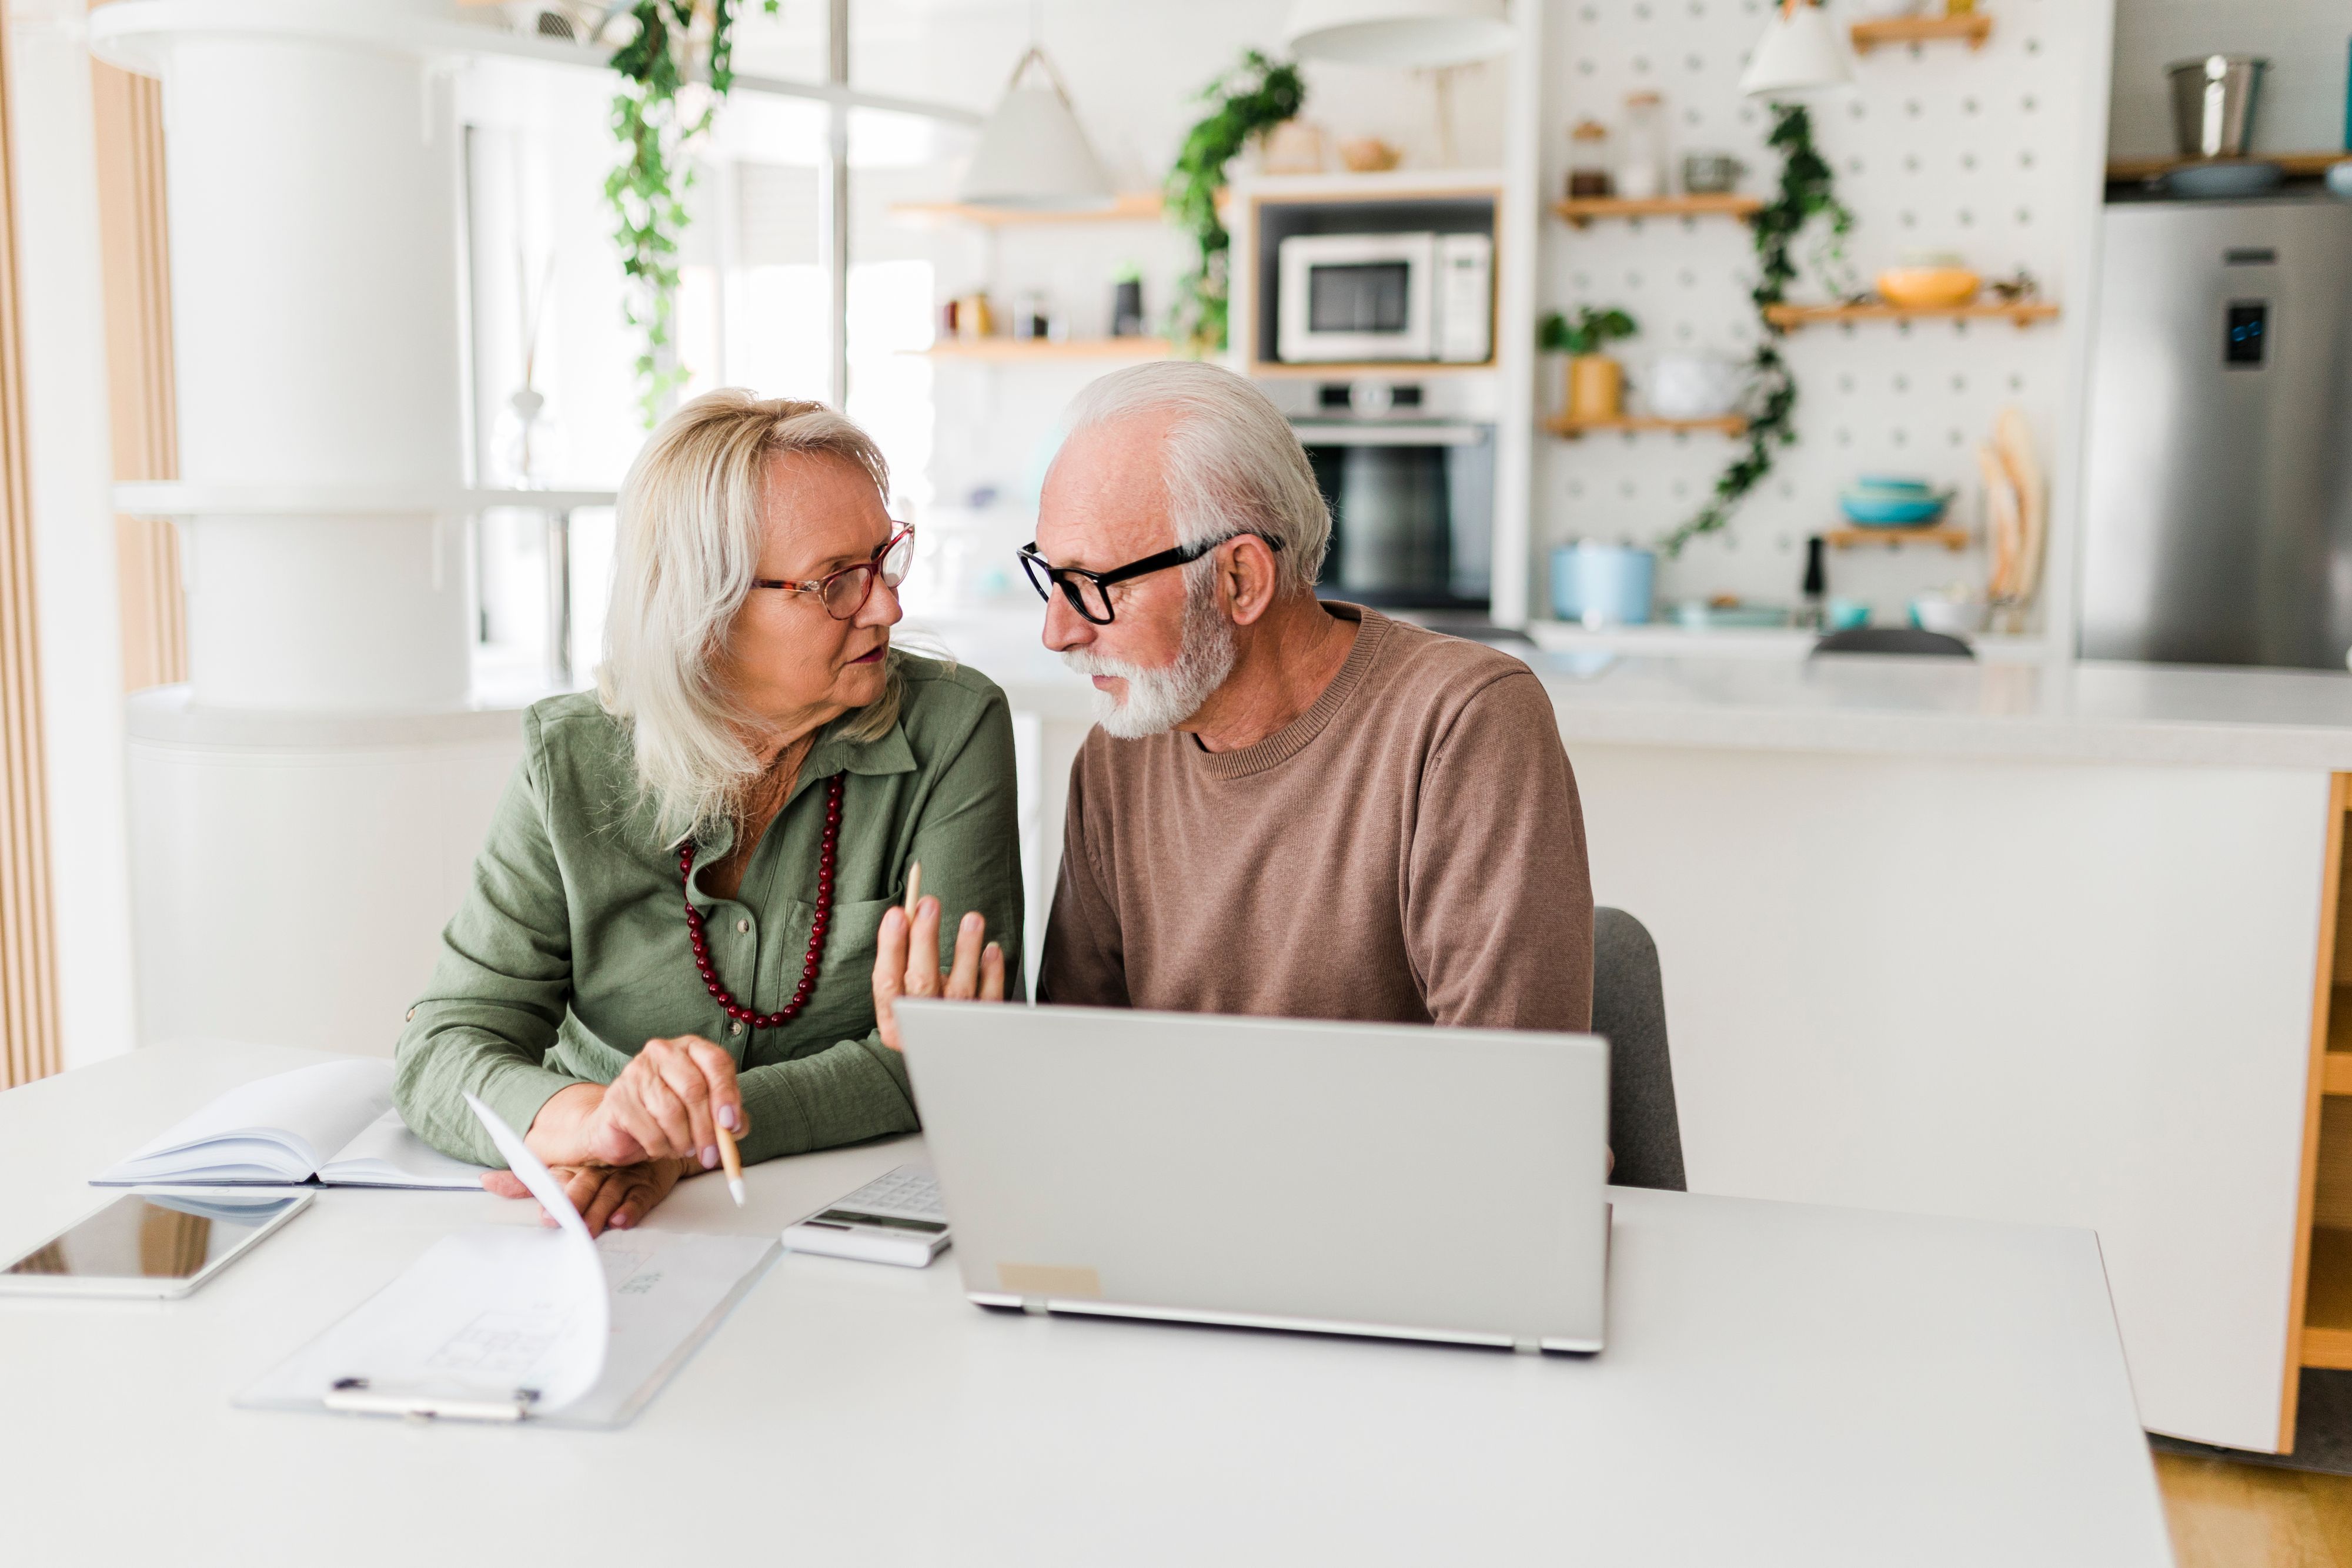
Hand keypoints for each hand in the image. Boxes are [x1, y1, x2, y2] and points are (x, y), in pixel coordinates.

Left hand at [482, 1157, 682, 1237]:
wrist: (644, 1146)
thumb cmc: (596, 1167)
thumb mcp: (558, 1171)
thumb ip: (524, 1182)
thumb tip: (486, 1181)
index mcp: (576, 1165)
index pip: (560, 1178)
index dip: (552, 1195)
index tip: (545, 1214)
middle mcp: (599, 1169)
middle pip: (586, 1184)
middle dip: (576, 1203)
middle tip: (565, 1222)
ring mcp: (623, 1177)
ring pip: (610, 1192)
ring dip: (600, 1210)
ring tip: (591, 1228)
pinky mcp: (646, 1186)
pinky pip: (640, 1197)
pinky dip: (631, 1209)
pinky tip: (621, 1220)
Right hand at [597, 1035, 745, 1168]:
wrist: (623, 1127)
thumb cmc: (670, 1115)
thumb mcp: (707, 1112)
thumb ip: (729, 1117)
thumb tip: (736, 1127)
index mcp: (690, 1048)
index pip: (716, 1062)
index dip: (727, 1095)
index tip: (730, 1124)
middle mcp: (662, 1052)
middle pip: (694, 1089)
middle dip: (707, 1129)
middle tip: (711, 1155)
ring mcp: (636, 1072)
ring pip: (671, 1112)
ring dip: (684, 1141)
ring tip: (684, 1149)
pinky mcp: (618, 1098)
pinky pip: (650, 1131)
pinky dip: (662, 1148)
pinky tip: (662, 1149)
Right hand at [872, 896, 1004, 1051]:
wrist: (957, 1066)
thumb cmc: (928, 1019)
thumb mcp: (908, 997)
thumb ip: (905, 964)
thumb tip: (908, 917)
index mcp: (895, 1023)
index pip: (887, 983)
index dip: (890, 947)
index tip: (897, 914)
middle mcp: (922, 1028)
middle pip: (921, 983)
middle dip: (924, 939)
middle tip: (928, 905)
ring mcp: (954, 1031)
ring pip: (959, 991)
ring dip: (965, 950)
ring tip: (971, 920)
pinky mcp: (984, 1030)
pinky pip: (989, 1000)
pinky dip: (992, 973)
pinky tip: (991, 950)